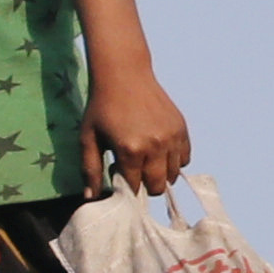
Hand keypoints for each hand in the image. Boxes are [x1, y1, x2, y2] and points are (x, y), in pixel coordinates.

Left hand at [83, 54, 195, 198]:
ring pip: (173, 174)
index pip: (134, 187)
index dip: (125, 187)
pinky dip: (175, 161)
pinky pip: (186, 157)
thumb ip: (90, 170)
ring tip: (144, 159)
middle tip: (133, 170)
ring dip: (160, 174)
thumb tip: (91, 198)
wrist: (124, 74)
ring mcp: (172, 137)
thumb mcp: (88, 139)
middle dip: (145, 185)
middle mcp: (155, 146)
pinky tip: (159, 152)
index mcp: (131, 151)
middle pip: (157, 186)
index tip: (117, 175)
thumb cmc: (102, 107)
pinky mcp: (181, 128)